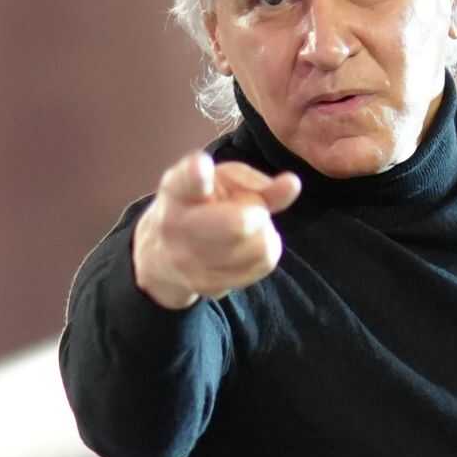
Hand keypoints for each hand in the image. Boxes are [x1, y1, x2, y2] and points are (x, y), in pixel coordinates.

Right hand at [130, 150, 300, 308]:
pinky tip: (248, 246)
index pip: (186, 180)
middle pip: (237, 224)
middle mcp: (176, 225)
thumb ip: (255, 181)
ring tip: (249, 229)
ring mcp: (189, 262)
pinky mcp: (208, 286)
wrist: (162, 256)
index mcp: (178, 188)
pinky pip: (262, 265)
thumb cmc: (198, 206)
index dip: (197, 174)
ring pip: (260, 247)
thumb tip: (293, 184)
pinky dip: (264, 252)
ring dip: (265, 233)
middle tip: (251, 212)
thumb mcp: (220, 182)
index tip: (201, 170)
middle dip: (258, 214)